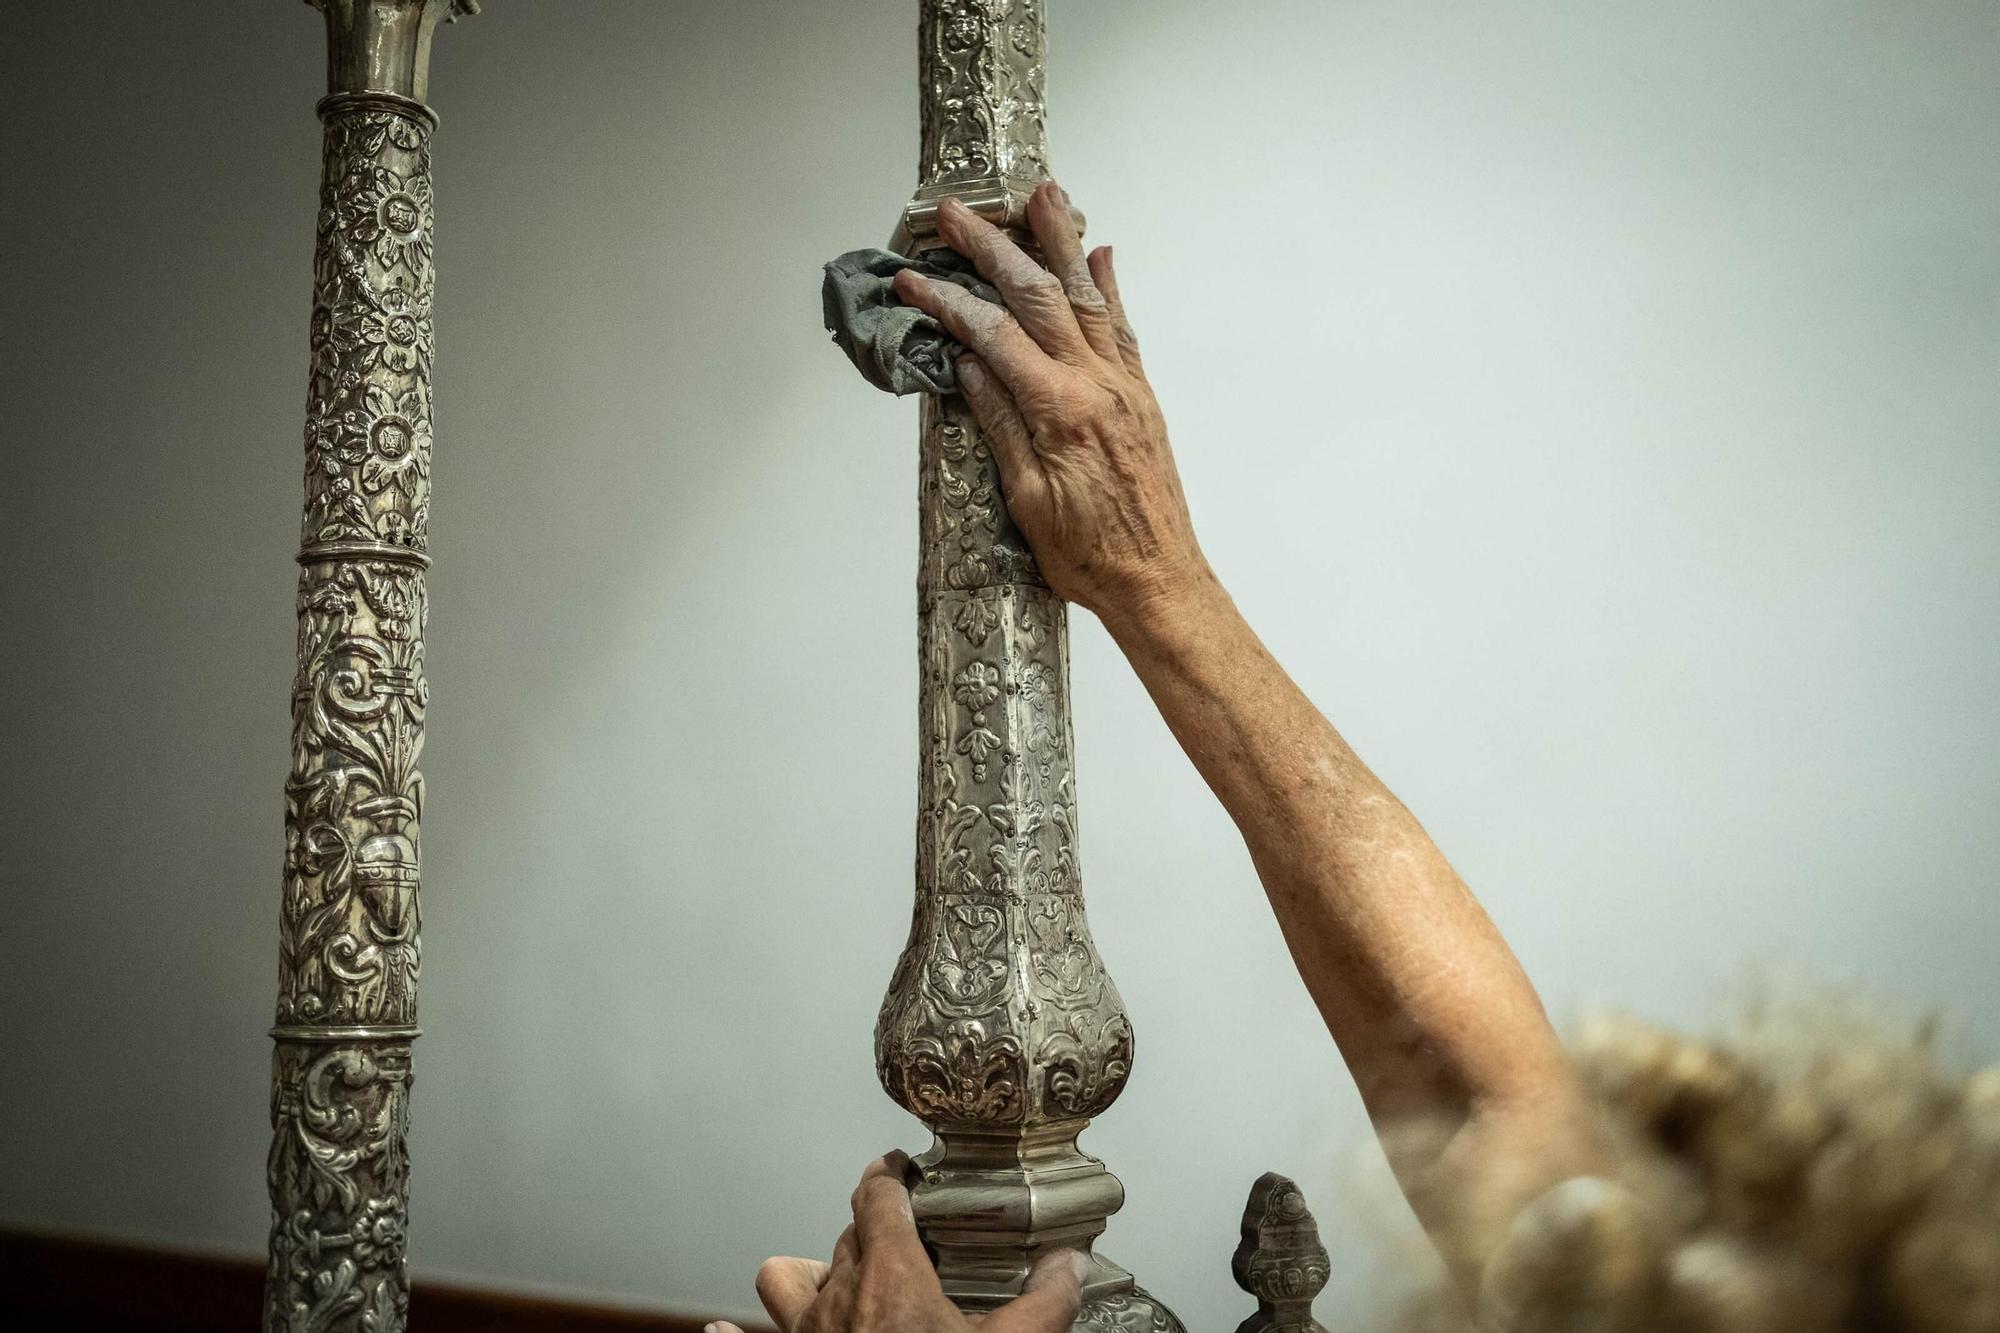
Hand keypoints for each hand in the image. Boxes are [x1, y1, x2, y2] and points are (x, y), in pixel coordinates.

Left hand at [716, 1152, 1087, 1332]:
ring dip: (808, 1271)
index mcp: (890, 1277)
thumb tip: (1070, 1264)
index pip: (877, 1196)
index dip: (890, 1174)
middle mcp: (836, 1297)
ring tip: (836, 1278)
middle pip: (846, 1237)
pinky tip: (720, 1332)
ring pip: (786, 1278)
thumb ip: (1044, 1304)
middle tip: (905, 1236)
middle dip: (873, 1229)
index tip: (902, 1166)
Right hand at [891, 184, 1213, 633]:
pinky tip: (1100, 255)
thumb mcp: (1026, 498)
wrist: (1158, 582)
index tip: (914, 279)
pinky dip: (1109, 287)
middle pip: (1039, 297)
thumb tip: (970, 366)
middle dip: (994, 247)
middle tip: (958, 212)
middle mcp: (1098, 387)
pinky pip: (1123, 328)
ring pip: (1088, 297)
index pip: (993, 337)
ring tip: (1042, 194)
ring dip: (1060, 243)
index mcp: (1061, 412)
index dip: (948, 303)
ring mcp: (1125, 387)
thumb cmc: (1089, 557)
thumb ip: (1000, 423)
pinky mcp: (1142, 398)